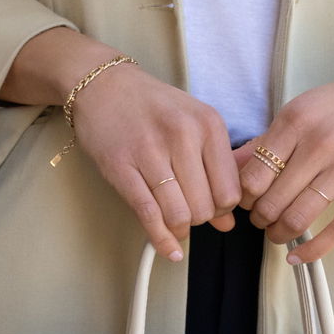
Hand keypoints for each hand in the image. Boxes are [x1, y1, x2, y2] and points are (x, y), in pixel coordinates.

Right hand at [70, 65, 241, 262]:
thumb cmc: (151, 107)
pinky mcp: (120, 167)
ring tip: (175, 222)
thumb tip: (228, 223)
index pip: (230, 190)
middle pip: (205, 207)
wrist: (102, 85)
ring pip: (179, 214)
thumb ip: (214, 171)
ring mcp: (150, 151)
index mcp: (208, 124)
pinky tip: (169, 249)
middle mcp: (183, 135)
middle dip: (199, 219)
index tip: (211, 207)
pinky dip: (161, 239)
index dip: (222, 209)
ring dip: (179, 228)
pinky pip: (148, 214)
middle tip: (188, 211)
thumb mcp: (193, 126)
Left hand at [235, 52, 333, 262]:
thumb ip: (264, 142)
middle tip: (261, 219)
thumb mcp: (299, 111)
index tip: (247, 202)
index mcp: (295, 121)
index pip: (253, 176)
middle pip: (273, 201)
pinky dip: (313, 251)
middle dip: (260, 219)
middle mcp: (320, 143)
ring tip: (277, 233)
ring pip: (299, 218)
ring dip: (279, 234)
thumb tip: (226, 167)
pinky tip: (297, 257)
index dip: (244, 198)